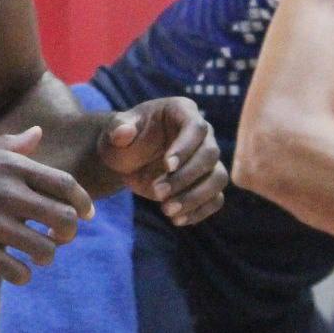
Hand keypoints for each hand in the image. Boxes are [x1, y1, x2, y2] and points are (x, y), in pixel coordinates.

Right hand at [0, 128, 92, 285]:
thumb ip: (12, 146)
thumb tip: (37, 134)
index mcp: (10, 167)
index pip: (65, 184)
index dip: (83, 202)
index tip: (86, 214)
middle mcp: (7, 193)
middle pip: (64, 219)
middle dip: (68, 233)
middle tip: (58, 238)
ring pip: (44, 249)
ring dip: (45, 256)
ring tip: (35, 256)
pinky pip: (16, 270)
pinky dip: (22, 275)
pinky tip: (13, 270)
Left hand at [99, 97, 227, 225]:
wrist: (127, 159)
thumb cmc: (123, 139)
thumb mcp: (115, 131)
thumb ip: (118, 128)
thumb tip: (123, 133)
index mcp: (182, 112)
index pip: (196, 127)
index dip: (185, 147)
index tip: (167, 166)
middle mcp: (201, 134)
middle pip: (210, 154)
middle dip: (185, 177)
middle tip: (158, 192)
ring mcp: (206, 160)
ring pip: (218, 177)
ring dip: (195, 197)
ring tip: (167, 211)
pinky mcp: (205, 182)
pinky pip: (215, 198)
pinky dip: (199, 211)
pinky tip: (177, 220)